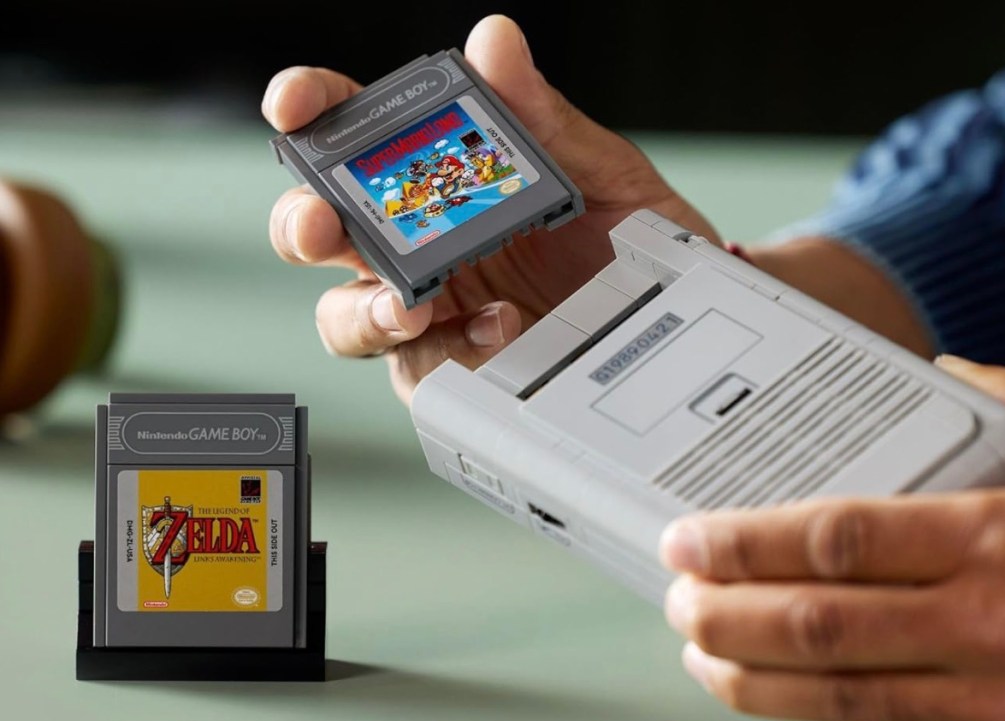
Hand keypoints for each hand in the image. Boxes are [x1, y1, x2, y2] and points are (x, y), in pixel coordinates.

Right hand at [262, 14, 717, 404]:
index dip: (315, 113)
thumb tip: (496, 44)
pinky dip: (445, 348)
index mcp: (445, 180)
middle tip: (322, 221)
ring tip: (410, 303)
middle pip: (324, 231)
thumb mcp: (604, 172)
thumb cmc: (639, 245)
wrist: (686, 324)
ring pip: (347, 313)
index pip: (358, 138)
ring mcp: (435, 313)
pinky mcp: (457, 372)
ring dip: (361, 306)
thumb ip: (543, 117)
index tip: (296, 104)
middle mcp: (425, 245)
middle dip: (304, 222)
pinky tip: (496, 327)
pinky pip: (419, 367)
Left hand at [659, 355, 1004, 720]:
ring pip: (841, 695)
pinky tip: (787, 689)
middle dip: (726, 613)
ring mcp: (996, 697)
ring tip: (701, 654)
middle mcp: (990, 623)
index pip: (840, 540)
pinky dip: (829, 706)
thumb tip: (952, 369)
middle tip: (673, 596)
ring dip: (754, 677)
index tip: (691, 539)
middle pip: (819, 623)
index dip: (748, 543)